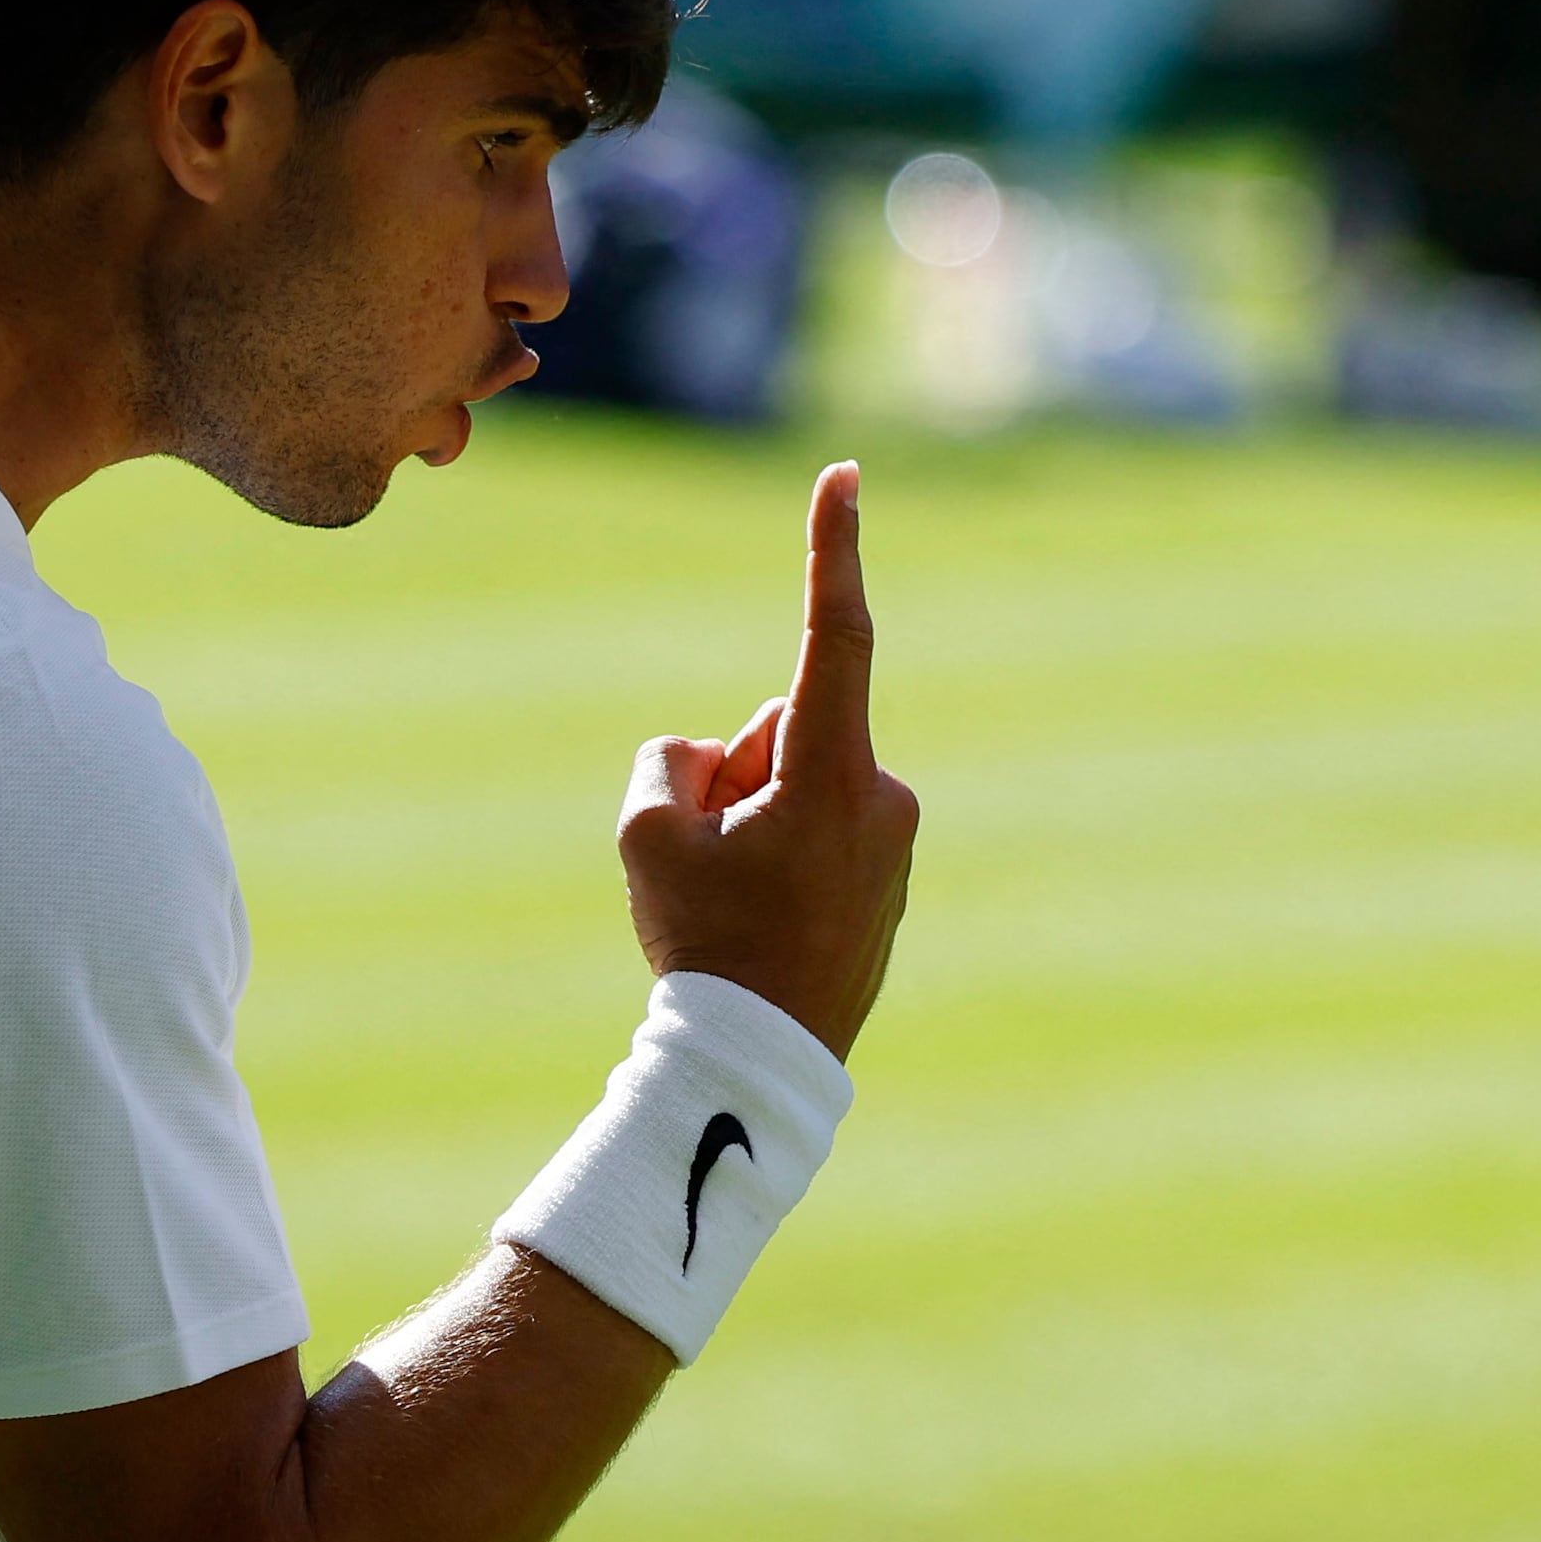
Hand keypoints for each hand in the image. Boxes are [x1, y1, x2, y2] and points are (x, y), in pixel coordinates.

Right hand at [618, 460, 918, 1060]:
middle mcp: (882, 796)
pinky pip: (818, 839)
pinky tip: (760, 931)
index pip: (834, 633)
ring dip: (757, 821)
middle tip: (710, 862)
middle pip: (782, 733)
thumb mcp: (648, 834)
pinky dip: (780, 863)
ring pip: (798, 788)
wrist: (763, 1064)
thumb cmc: (708, 947)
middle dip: (738, 772)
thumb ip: (669, 760)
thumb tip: (714, 756)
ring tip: (735, 905)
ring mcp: (892, 845)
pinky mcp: (887, 887)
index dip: (834, 549)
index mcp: (834, 770)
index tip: (846, 477)